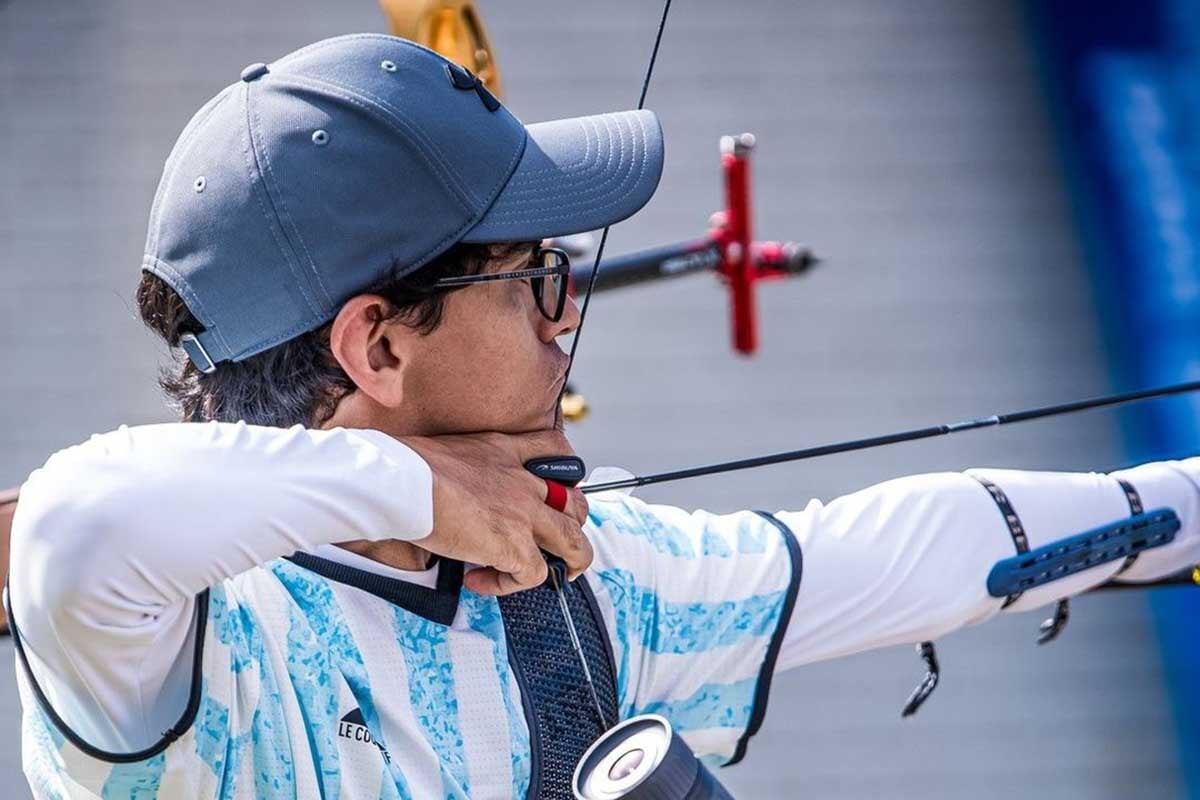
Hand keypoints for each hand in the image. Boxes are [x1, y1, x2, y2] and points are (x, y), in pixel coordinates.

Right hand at [400, 430, 590, 594]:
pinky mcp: (515, 546)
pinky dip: (510, 585)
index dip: (563, 471)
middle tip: (553, 542)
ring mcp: (524, 514)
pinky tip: (479, 579)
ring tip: (548, 574)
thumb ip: (466, 469)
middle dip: (572, 525)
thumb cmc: (408, 466)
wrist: (402, 481)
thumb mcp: (451, 451)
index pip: (555, 449)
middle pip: (576, 503)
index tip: (552, 489)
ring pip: (575, 543)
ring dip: (568, 563)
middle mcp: (523, 481)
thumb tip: (453, 493)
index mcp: (506, 451)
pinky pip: (534, 575)